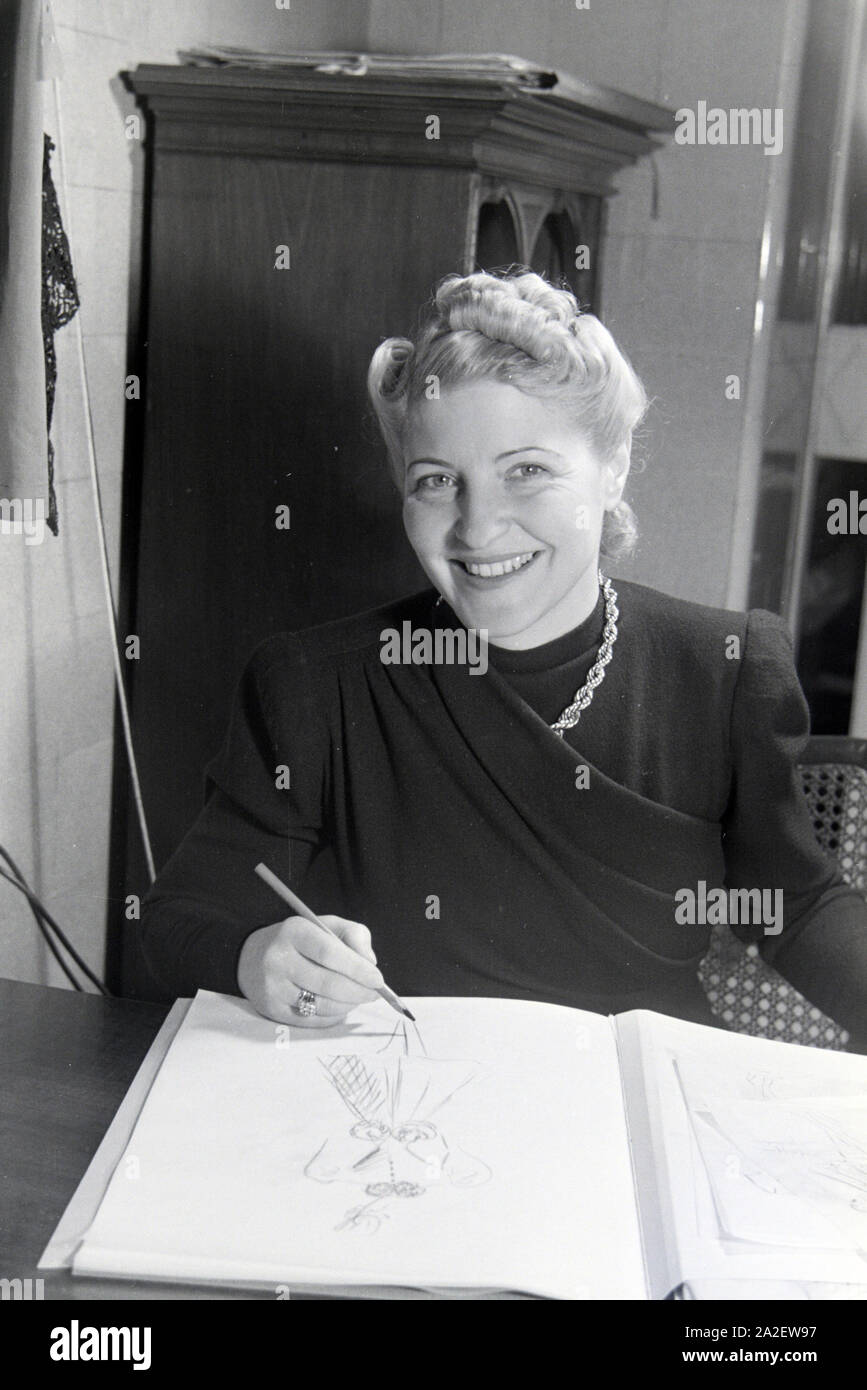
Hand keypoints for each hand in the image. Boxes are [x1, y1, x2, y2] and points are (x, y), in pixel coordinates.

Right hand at [237, 915, 383, 1027]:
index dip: (357, 969)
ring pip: (321, 1005)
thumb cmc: (301, 940)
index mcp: (294, 932)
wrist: (253, 957)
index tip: (378, 979)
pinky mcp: (272, 1009)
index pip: (329, 952)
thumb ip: (354, 935)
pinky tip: (340, 1006)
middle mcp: (278, 959)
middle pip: (327, 983)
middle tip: (375, 993)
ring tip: (358, 998)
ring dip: (348, 1005)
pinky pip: (312, 1020)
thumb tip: (370, 963)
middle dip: (358, 992)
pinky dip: (333, 1016)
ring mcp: (273, 987)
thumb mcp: (326, 925)